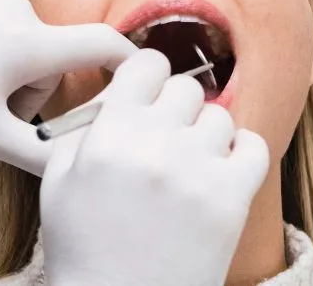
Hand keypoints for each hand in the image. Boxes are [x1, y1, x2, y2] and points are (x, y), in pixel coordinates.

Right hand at [40, 50, 269, 285]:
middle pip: (186, 88)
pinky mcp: (229, 199)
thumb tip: (118, 90)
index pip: (146, 64)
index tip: (148, 98)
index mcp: (108, 134)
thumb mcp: (58, 180)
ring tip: (188, 168)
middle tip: (166, 141)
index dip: (148, 79)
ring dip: (206, 136)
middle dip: (176, 110)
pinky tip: (218, 176)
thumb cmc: (83, 247)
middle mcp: (154, 144)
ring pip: (220, 117)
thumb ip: (84, 125)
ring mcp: (195, 170)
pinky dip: (241, 156)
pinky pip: (254, 147)